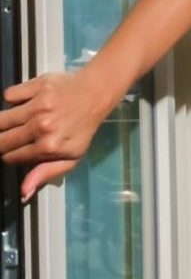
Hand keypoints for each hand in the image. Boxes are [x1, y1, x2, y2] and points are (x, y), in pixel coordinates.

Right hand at [0, 69, 107, 203]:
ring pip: (1, 119)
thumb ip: (45, 173)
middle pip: (2, 140)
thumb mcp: (70, 158)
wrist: (94, 96)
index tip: (14, 153)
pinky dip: (11, 101)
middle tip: (8, 140)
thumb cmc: (81, 130)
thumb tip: (24, 192)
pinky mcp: (35, 86)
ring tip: (10, 125)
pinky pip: (8, 96)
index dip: (10, 157)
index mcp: (48, 147)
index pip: (11, 157)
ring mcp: (37, 105)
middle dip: (2, 142)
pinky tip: (22, 105)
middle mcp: (40, 126)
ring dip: (2, 124)